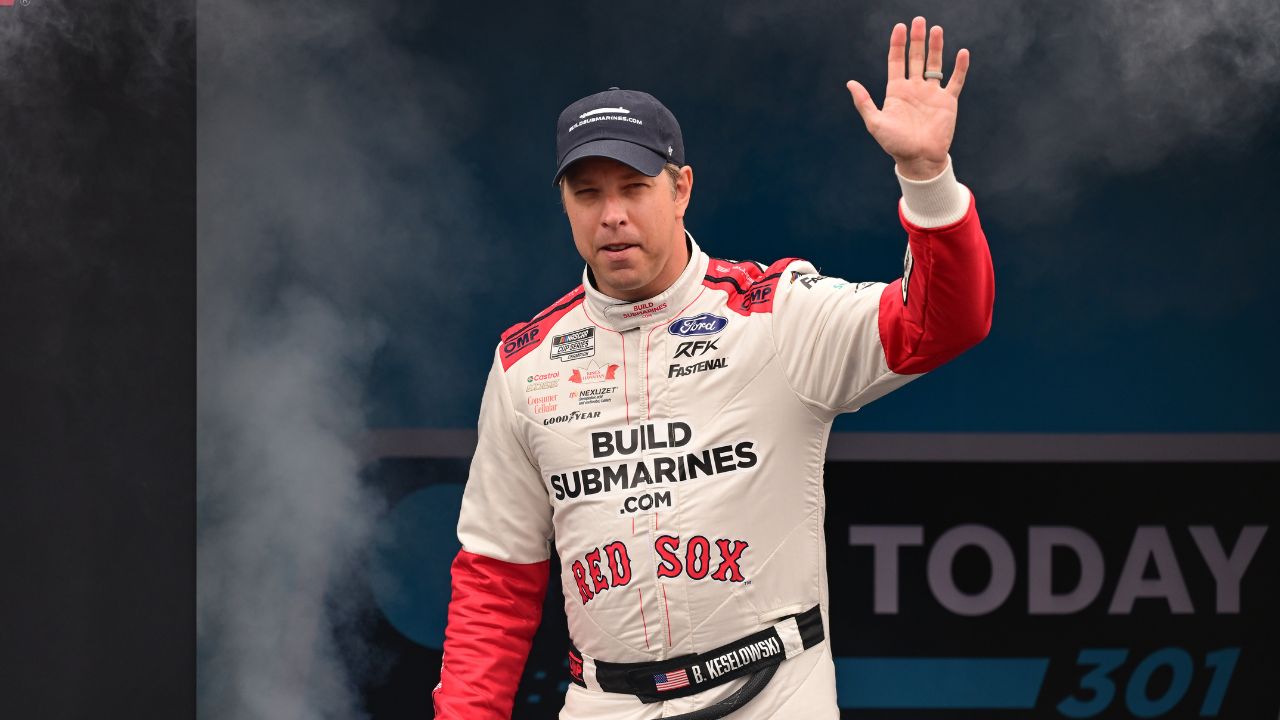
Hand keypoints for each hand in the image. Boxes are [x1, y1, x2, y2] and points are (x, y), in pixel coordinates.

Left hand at [846, 17, 970, 179]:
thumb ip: (864, 102)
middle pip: (915, 58)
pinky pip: (955, 80)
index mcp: (896, 91)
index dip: (898, 44)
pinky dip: (959, 67)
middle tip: (919, 20)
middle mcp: (914, 88)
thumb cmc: (895, 144)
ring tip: (936, 29)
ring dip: (936, 47)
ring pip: (934, 64)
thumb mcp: (875, 123)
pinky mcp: (947, 102)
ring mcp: (931, 93)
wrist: (919, 160)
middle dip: (917, 39)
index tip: (900, 27)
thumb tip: (850, 83)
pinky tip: (962, 52)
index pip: (896, 61)